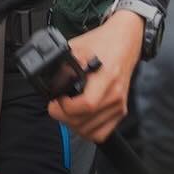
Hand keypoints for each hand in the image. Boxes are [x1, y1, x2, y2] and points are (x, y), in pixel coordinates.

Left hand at [46, 10, 143, 143]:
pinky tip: (79, 118)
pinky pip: (102, 133)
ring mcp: (119, 105)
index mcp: (106, 78)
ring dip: (73, 125)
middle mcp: (114, 95)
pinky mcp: (121, 110)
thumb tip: (49, 82)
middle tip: (56, 106)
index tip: (57, 99)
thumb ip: (62, 66)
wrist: (124, 40)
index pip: (86, 105)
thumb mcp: (77, 48)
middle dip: (63, 117)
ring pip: (91, 131)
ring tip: (66, 111)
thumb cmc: (102, 42)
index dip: (66, 107)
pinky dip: (87, 131)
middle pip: (85, 122)